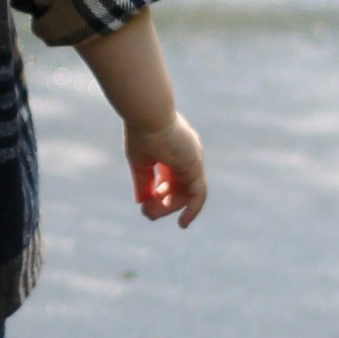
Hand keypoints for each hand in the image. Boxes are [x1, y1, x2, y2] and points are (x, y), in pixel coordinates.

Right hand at [125, 109, 205, 226]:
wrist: (148, 115)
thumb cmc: (141, 133)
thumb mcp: (140, 163)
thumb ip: (143, 183)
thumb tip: (142, 202)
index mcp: (173, 151)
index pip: (171, 180)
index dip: (159, 195)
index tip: (145, 206)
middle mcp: (186, 156)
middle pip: (179, 188)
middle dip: (163, 204)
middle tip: (147, 214)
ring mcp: (193, 160)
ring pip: (186, 193)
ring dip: (170, 208)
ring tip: (151, 214)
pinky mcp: (195, 165)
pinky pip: (198, 194)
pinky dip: (192, 209)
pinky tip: (183, 222)